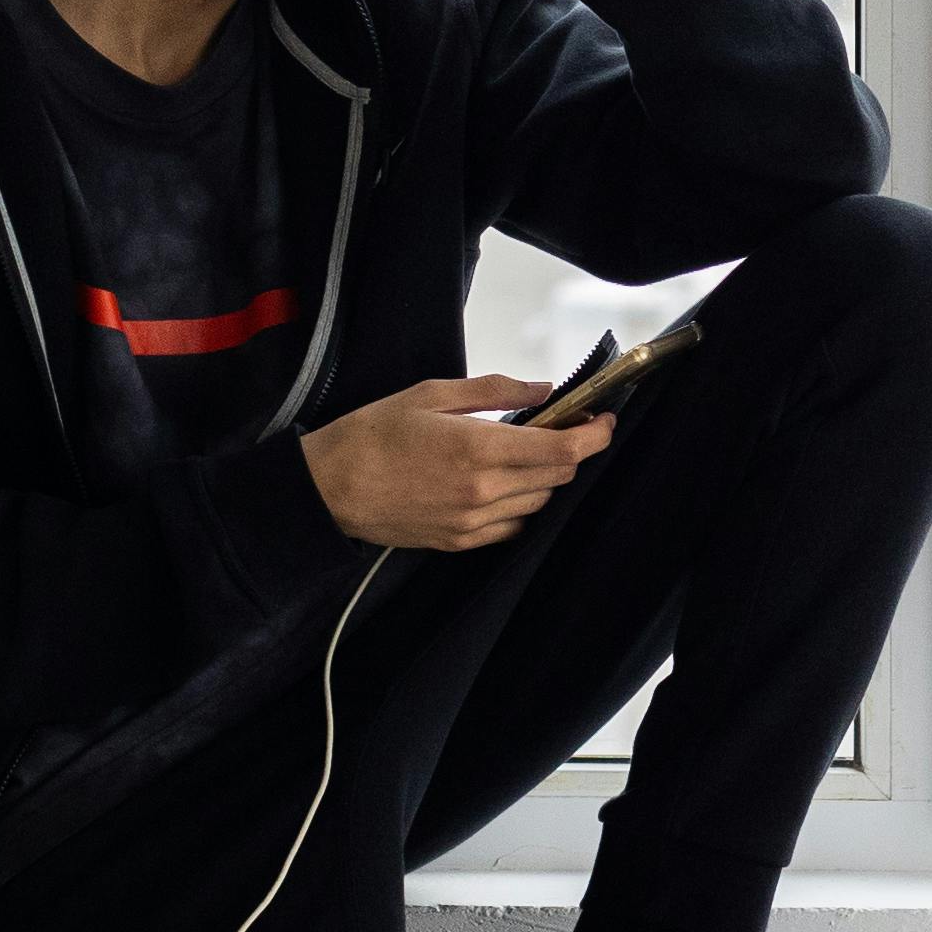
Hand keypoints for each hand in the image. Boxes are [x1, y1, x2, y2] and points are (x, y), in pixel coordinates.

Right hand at [300, 375, 608, 551]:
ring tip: (522, 452)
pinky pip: (512, 526)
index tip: (603, 421)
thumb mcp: (432, 394)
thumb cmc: (374, 434)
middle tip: (561, 427)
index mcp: (479, 449)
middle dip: (569, 450)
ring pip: (539, 502)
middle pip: (558, 476)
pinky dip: (519, 504)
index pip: (563, 451)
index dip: (594, 436)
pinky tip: (500, 483)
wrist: (328, 488)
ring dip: (543, 477)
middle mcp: (483, 491)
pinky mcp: (460, 542)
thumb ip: (496, 391)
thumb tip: (545, 390)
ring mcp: (473, 522)